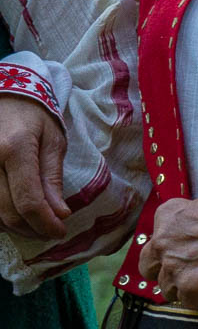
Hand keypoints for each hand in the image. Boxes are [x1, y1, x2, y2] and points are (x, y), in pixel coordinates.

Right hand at [0, 96, 68, 238]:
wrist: (7, 97)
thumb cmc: (34, 116)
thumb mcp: (53, 141)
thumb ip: (53, 178)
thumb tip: (59, 214)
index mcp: (15, 149)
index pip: (29, 200)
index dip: (46, 223)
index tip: (60, 232)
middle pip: (9, 212)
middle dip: (33, 229)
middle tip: (51, 230)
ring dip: (16, 227)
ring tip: (36, 225)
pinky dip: (1, 217)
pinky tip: (16, 215)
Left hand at [138, 192, 197, 309]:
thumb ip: (189, 219)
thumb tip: (191, 231)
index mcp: (167, 217)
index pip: (156, 237)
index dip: (172, 244)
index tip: (186, 247)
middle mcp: (163, 244)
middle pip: (148, 265)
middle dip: (162, 268)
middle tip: (184, 269)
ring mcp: (174, 271)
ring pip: (167, 288)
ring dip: (183, 285)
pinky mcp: (190, 293)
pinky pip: (187, 301)